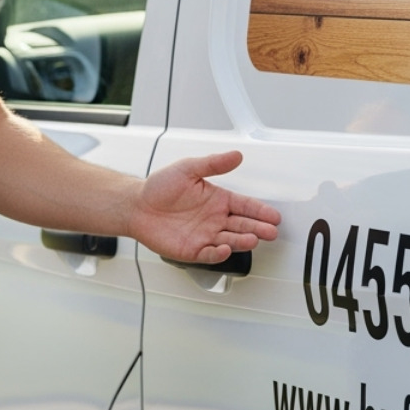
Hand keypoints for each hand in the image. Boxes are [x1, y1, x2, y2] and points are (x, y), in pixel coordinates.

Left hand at [130, 151, 280, 263]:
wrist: (136, 206)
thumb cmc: (159, 187)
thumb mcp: (188, 168)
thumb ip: (213, 164)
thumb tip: (236, 155)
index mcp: (217, 199)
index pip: (245, 206)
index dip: (260, 211)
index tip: (273, 215)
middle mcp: (214, 219)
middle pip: (242, 225)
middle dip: (258, 228)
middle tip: (271, 231)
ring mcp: (205, 235)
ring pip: (230, 240)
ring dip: (243, 240)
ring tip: (253, 239)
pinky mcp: (192, 250)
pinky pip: (209, 254)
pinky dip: (219, 253)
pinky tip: (226, 249)